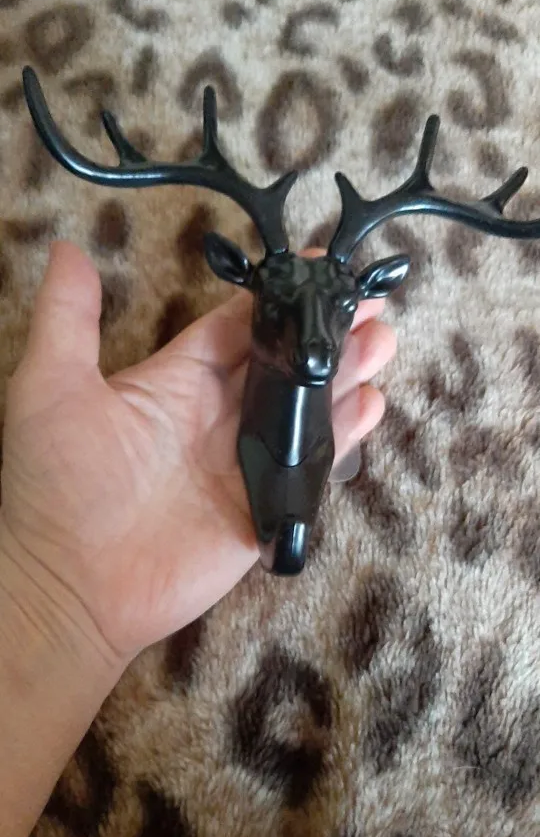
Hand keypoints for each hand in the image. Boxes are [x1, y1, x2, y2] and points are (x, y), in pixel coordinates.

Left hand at [0, 240, 396, 666]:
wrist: (75, 588)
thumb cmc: (58, 485)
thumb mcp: (51, 387)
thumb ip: (68, 318)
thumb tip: (68, 247)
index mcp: (173, 381)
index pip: (235, 327)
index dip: (276, 298)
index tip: (319, 268)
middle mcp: (215, 415)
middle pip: (282, 362)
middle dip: (324, 331)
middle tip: (369, 304)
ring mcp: (243, 460)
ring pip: (304, 406)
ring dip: (343, 373)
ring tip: (383, 341)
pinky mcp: (264, 504)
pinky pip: (311, 463)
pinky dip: (344, 434)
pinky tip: (373, 404)